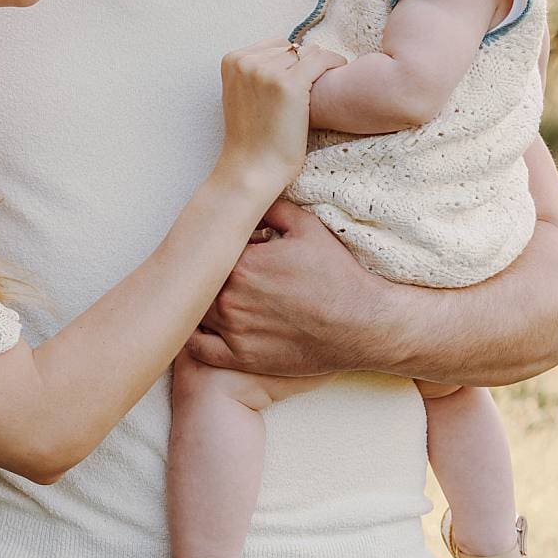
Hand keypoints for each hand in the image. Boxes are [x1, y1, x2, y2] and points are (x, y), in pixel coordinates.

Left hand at [184, 200, 382, 376]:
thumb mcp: (308, 227)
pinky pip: (199, 348)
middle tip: (221, 271)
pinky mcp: (241, 358)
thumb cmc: (337, 275)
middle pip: (199, 281)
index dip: (219, 246)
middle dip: (207, 274)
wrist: (362, 323)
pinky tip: (204, 326)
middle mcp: (230, 298)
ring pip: (195, 312)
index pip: (210, 248)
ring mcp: (233, 331)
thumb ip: (271, 208)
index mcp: (241, 263)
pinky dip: (195, 337)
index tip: (231, 247)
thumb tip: (249, 200)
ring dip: (199, 302)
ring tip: (211, 295)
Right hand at [216, 39, 344, 192]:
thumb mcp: (241, 95)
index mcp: (232, 61)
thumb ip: (256, 72)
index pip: (274, 45)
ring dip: (321, 64)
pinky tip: (340, 71)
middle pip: (291, 47)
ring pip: (307, 52)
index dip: (292, 61)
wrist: (253, 168)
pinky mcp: (289, 84)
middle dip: (305, 63)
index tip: (304, 76)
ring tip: (329, 82)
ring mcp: (266, 71)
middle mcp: (247, 62)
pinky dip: (334, 62)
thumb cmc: (252, 138)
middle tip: (318, 83)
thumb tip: (290, 52)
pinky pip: (321, 60)